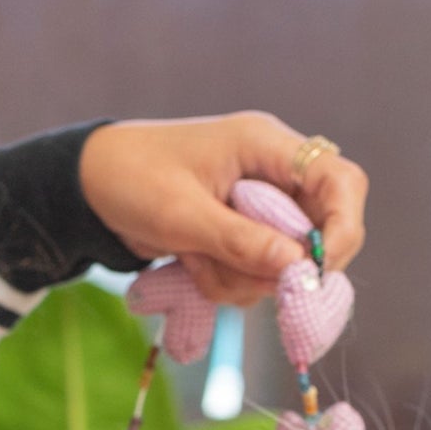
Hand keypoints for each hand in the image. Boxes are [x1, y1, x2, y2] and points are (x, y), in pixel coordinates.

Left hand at [79, 111, 367, 305]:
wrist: (88, 188)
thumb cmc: (131, 181)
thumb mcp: (181, 215)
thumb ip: (240, 241)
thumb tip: (297, 266)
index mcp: (266, 147)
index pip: (339, 182)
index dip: (342, 228)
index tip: (316, 271)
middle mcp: (271, 175)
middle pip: (317, 232)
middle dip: (280, 266)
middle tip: (236, 275)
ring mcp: (256, 209)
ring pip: (281, 264)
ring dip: (241, 279)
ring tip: (193, 261)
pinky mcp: (236, 237)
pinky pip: (251, 275)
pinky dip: (224, 282)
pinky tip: (189, 265)